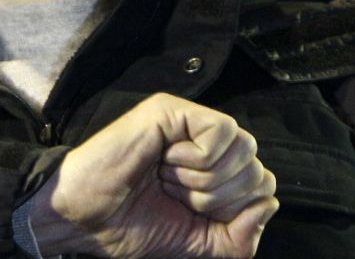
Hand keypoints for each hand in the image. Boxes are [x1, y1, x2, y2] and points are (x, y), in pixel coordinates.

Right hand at [28, 93, 277, 257]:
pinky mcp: (172, 110)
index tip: (192, 214)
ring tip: (167, 178)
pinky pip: (222, 131)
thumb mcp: (198, 244)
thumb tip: (269, 205)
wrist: (85, 217)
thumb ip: (240, 238)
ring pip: (244, 148)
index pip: (262, 184)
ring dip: (206, 180)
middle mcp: (206, 143)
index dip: (237, 210)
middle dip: (219, 199)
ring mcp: (189, 123)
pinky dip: (199, 159)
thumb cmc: (131, 226)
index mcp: (214, 172)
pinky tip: (166, 160)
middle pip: (257, 168)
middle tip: (174, 194)